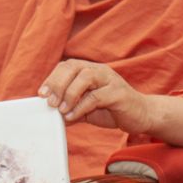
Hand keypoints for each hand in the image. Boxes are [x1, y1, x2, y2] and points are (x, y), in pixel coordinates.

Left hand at [39, 60, 153, 132]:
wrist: (141, 115)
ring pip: (85, 77)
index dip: (52, 78)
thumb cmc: (112, 109)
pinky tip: (72, 116)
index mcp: (90, 70)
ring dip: (69, 94)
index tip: (41, 94)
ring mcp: (110, 80)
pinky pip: (96, 96)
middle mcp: (99, 70)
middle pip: (73, 67)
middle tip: (49, 102)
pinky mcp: (119, 93)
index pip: (66, 66)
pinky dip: (81, 107)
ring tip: (61, 110)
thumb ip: (69, 108)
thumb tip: (49, 115)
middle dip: (57, 84)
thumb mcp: (86, 108)